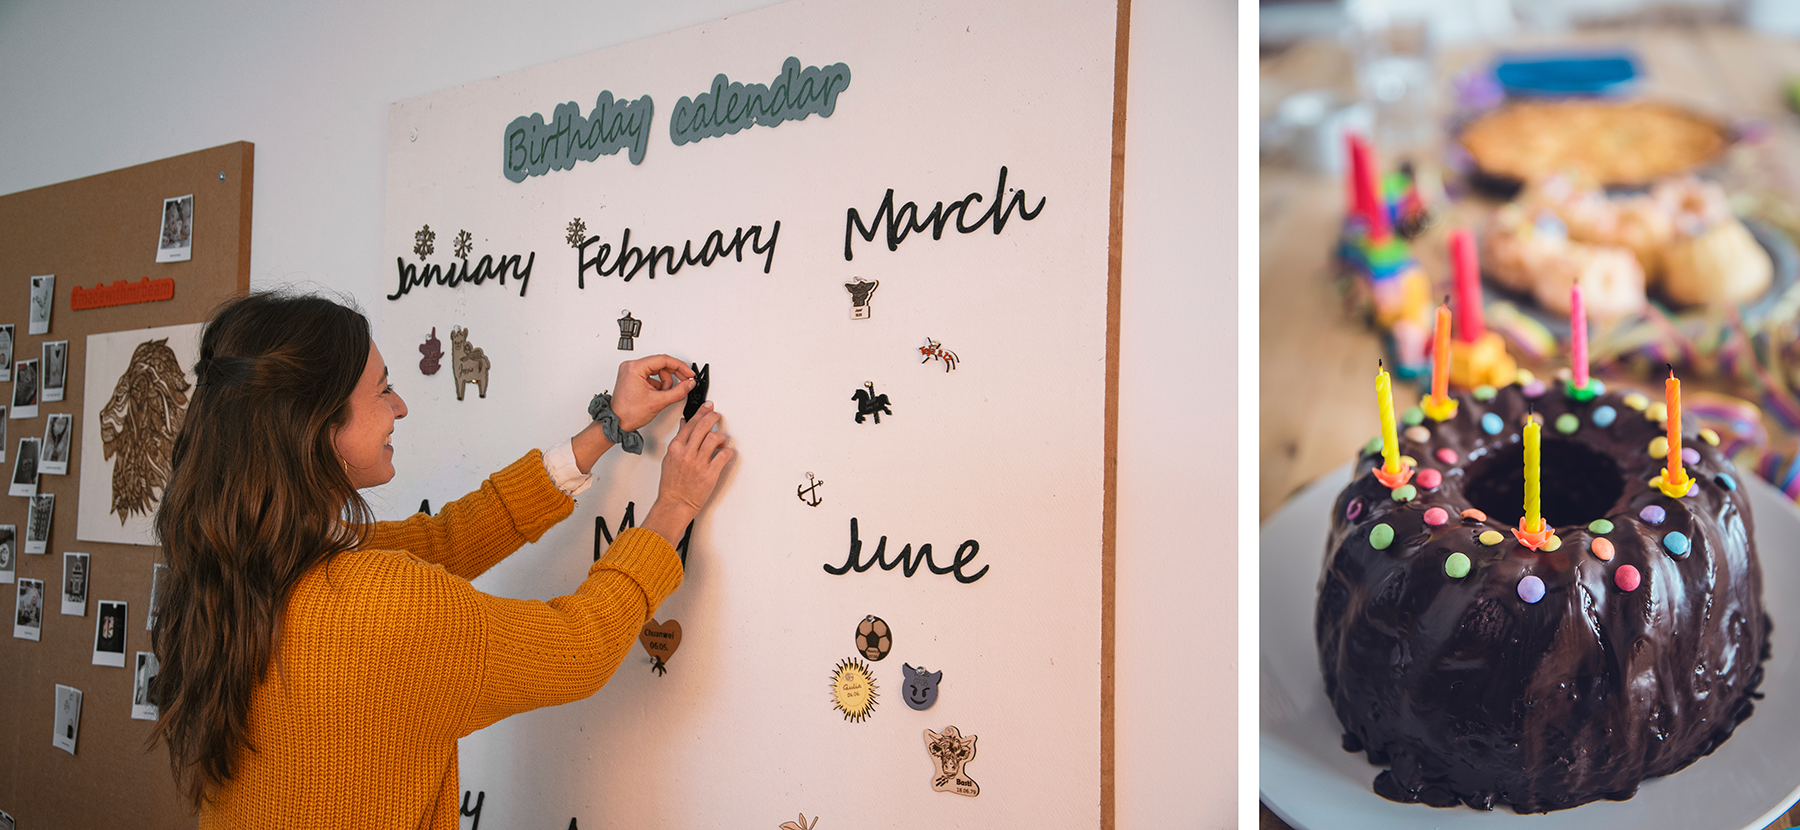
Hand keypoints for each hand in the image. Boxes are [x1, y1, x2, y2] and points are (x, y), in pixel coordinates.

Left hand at [610, 355, 692, 432]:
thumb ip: (678, 392)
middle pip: (660, 363)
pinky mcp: (632, 377)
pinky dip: (658, 383)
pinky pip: (651, 375)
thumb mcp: (658, 402)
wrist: (617, 422)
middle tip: (685, 381)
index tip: (689, 373)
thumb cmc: (629, 413)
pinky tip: (659, 393)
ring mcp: (630, 371)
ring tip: (665, 393)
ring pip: (657, 370)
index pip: (663, 360)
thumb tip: (689, 384)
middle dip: (674, 374)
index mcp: (635, 368)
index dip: (680, 366)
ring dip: (665, 381)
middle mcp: (631, 366)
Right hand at [642, 402, 733, 543]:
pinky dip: (728, 452)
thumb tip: (685, 424)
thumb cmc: (672, 484)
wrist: (675, 504)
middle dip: (713, 417)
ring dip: (721, 437)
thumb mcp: (670, 458)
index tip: (708, 407)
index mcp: (676, 448)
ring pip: (715, 438)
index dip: (702, 412)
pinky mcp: (710, 473)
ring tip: (721, 441)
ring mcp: (699, 463)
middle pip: (704, 426)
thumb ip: (679, 440)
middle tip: (717, 416)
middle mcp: (687, 453)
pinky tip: (726, 453)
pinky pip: (724, 455)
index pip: (691, 423)